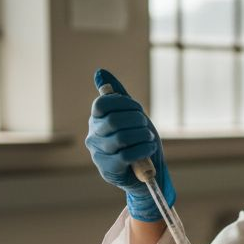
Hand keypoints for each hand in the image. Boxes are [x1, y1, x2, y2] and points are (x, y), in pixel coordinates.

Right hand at [85, 68, 175, 221]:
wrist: (144, 171)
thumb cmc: (136, 140)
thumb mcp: (130, 115)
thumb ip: (117, 95)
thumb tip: (100, 72)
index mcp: (97, 119)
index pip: (102, 104)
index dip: (123, 103)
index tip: (138, 109)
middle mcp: (93, 135)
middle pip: (113, 120)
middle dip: (136, 120)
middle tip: (146, 125)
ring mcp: (99, 153)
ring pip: (120, 138)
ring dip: (142, 135)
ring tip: (149, 138)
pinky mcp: (108, 169)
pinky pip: (126, 155)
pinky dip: (143, 149)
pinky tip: (149, 147)